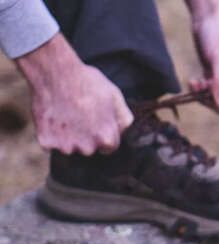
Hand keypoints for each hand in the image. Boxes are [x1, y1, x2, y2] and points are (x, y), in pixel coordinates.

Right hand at [17, 34, 132, 154]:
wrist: (55, 71)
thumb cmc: (87, 81)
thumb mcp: (115, 96)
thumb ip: (123, 119)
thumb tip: (122, 132)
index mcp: (107, 138)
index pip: (109, 147)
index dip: (103, 134)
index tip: (96, 123)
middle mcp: (88, 147)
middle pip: (89, 148)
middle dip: (86, 137)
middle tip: (79, 115)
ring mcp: (66, 146)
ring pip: (69, 148)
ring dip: (67, 136)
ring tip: (65, 114)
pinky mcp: (47, 142)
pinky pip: (49, 144)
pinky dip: (49, 134)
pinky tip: (52, 116)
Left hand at [187, 0, 218, 109]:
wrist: (209, 15)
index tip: (206, 89)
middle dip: (210, 99)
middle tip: (199, 85)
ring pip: (215, 101)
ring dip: (203, 95)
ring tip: (195, 82)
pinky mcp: (217, 79)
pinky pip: (209, 94)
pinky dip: (200, 91)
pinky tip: (194, 81)